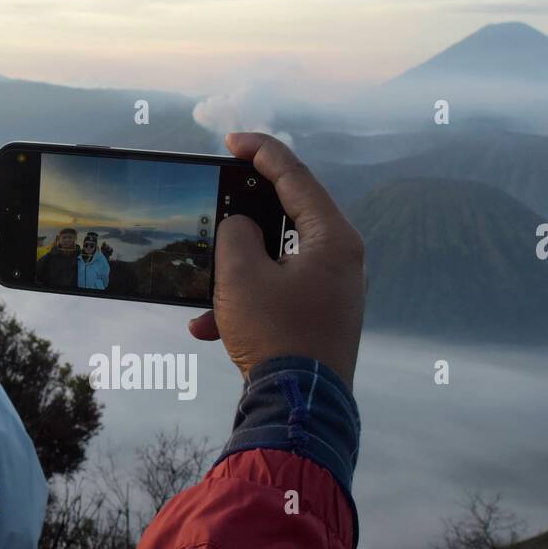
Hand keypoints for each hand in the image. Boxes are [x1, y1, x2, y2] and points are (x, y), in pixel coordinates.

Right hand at [189, 132, 366, 383]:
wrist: (300, 409)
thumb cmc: (275, 335)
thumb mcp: (241, 275)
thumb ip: (235, 235)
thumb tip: (240, 228)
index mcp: (333, 238)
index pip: (296, 176)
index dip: (261, 151)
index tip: (231, 140)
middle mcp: (342, 260)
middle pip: (288, 218)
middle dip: (243, 217)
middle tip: (218, 196)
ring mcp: (334, 292)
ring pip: (277, 264)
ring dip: (236, 274)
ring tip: (204, 289)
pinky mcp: (321, 320)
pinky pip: (279, 297)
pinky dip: (247, 304)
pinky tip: (209, 328)